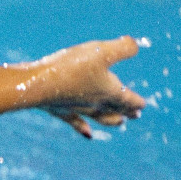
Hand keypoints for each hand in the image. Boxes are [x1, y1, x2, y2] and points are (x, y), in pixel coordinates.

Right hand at [23, 36, 147, 138]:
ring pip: (100, 118)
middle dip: (127, 111)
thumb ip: (123, 48)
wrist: (38, 84)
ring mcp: (78, 109)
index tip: (143, 105)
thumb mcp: (101, 51)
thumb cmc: (70, 67)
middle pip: (116, 110)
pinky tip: (88, 135)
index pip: (128, 99)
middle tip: (136, 115)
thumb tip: (136, 44)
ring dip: (111, 120)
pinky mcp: (60, 110)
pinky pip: (76, 122)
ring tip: (119, 124)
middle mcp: (96, 104)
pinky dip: (84, 128)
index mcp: (109, 91)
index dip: (137, 102)